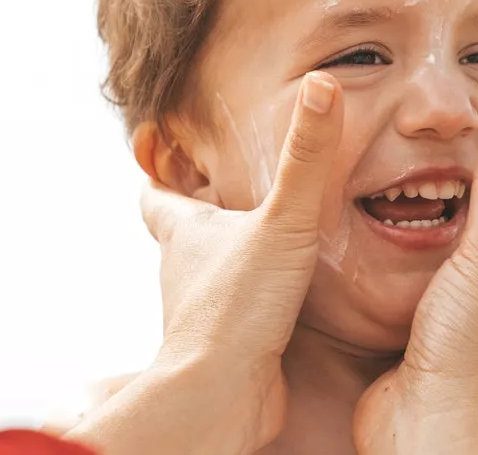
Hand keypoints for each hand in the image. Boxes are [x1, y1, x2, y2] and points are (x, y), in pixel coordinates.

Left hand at [67, 72, 343, 454]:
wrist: (222, 395)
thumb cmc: (237, 307)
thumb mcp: (283, 220)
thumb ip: (307, 157)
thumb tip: (321, 82)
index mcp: (185, 231)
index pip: (156, 194)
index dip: (157, 173)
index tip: (158, 150)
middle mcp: (185, 270)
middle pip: (182, 234)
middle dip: (199, 213)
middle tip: (223, 190)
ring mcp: (204, 310)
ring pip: (210, 275)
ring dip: (230, 258)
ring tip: (263, 240)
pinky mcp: (231, 345)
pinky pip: (240, 314)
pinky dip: (255, 300)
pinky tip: (284, 298)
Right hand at [353, 114, 477, 454]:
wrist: (424, 429)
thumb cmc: (465, 352)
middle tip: (457, 155)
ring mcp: (461, 322)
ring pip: (458, 262)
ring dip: (442, 227)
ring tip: (416, 190)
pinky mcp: (422, 338)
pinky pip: (420, 286)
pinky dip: (407, 260)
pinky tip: (384, 248)